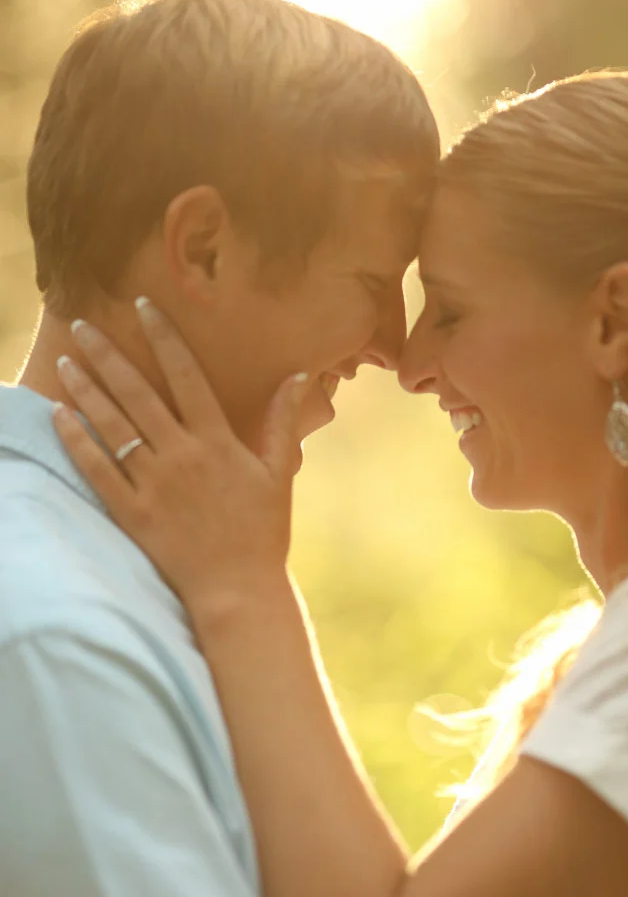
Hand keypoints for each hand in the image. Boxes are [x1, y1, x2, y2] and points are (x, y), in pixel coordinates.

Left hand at [53, 297, 309, 611]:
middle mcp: (182, 455)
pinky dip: (77, 441)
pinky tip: (61, 416)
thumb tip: (299, 378)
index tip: (144, 307)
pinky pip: (97, 470)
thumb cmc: (263, 532)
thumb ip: (282, 422)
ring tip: (66, 362)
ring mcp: (153, 483)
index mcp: (217, 441)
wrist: (238, 589)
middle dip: (108, 355)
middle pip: (137, 393)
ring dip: (86, 390)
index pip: (186, 375)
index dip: (163, 337)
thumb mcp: (280, 473)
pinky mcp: (132, 512)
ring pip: (112, 426)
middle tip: (82, 326)